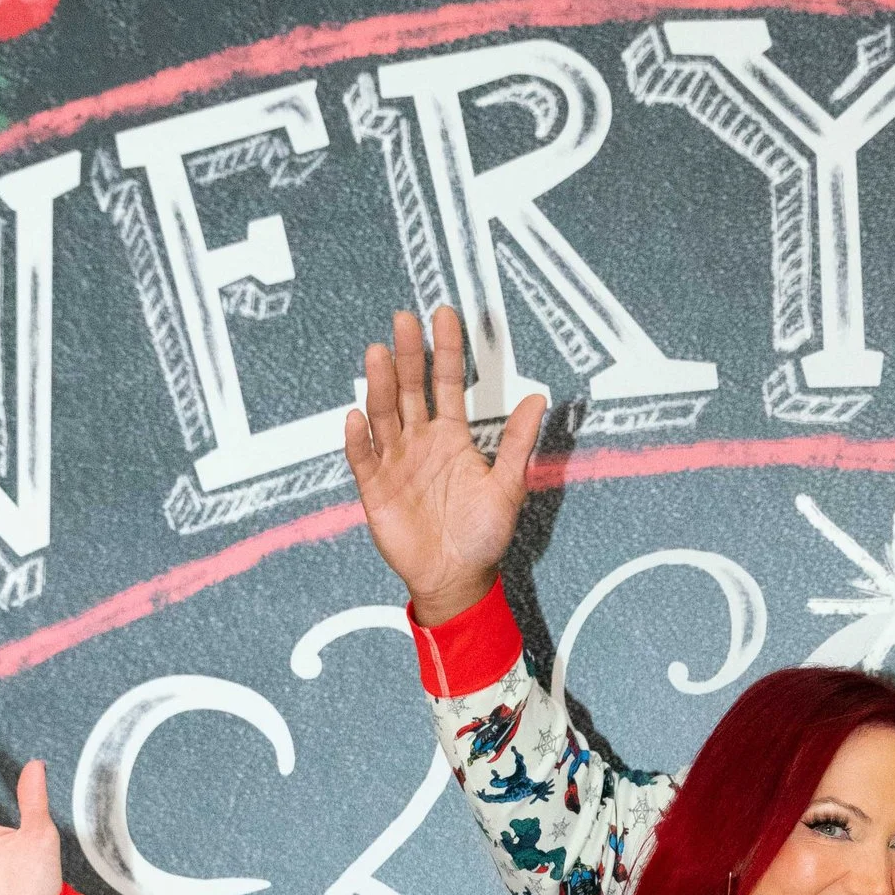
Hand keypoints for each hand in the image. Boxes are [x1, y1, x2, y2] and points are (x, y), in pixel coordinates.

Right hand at [344, 304, 547, 624]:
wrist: (457, 579)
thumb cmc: (482, 535)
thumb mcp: (508, 487)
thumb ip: (517, 442)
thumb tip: (538, 398)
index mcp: (452, 437)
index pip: (447, 383)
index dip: (446, 350)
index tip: (445, 315)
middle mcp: (420, 442)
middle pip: (410, 389)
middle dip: (408, 354)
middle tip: (404, 319)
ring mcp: (395, 462)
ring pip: (384, 414)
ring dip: (380, 385)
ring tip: (379, 354)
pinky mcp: (375, 488)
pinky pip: (363, 459)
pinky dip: (359, 440)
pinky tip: (357, 417)